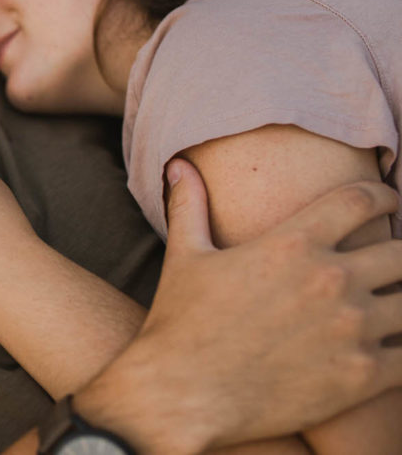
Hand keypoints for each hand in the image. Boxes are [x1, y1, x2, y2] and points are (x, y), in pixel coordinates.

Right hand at [77, 159, 401, 453]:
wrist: (182, 394)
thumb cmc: (181, 323)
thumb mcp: (184, 256)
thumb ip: (190, 205)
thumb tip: (180, 165)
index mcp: (293, 244)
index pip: (361, 200)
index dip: (383, 196)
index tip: (389, 202)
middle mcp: (331, 280)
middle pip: (401, 252)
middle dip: (399, 253)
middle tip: (390, 263)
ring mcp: (352, 329)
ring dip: (399, 302)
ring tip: (386, 309)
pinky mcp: (363, 376)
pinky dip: (401, 350)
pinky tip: (387, 350)